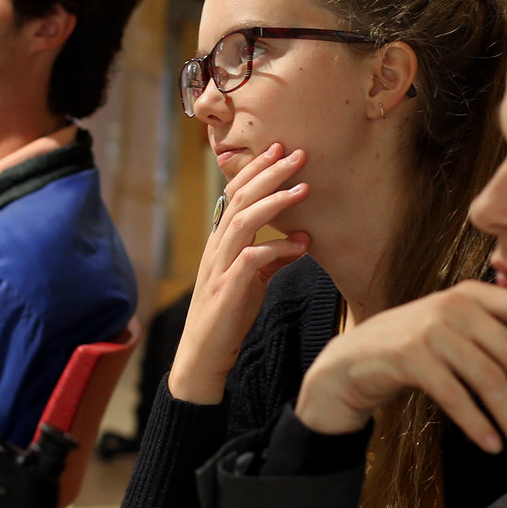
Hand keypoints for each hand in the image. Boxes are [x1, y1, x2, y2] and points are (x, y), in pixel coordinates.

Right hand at [168, 143, 310, 403]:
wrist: (203, 357)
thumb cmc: (228, 316)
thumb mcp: (255, 282)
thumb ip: (274, 259)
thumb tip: (302, 241)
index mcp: (221, 241)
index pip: (235, 194)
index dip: (256, 170)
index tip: (280, 150)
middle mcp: (217, 247)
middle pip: (240, 199)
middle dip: (269, 174)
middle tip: (297, 154)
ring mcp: (220, 267)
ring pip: (243, 222)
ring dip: (275, 202)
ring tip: (303, 189)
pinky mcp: (228, 289)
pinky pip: (252, 260)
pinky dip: (276, 249)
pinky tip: (299, 245)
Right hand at [295, 281, 506, 461]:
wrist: (353, 360)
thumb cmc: (418, 348)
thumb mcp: (458, 328)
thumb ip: (496, 331)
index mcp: (473, 293)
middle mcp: (455, 305)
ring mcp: (430, 329)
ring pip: (488, 378)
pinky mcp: (408, 356)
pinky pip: (454, 395)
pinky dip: (477, 423)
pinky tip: (492, 444)